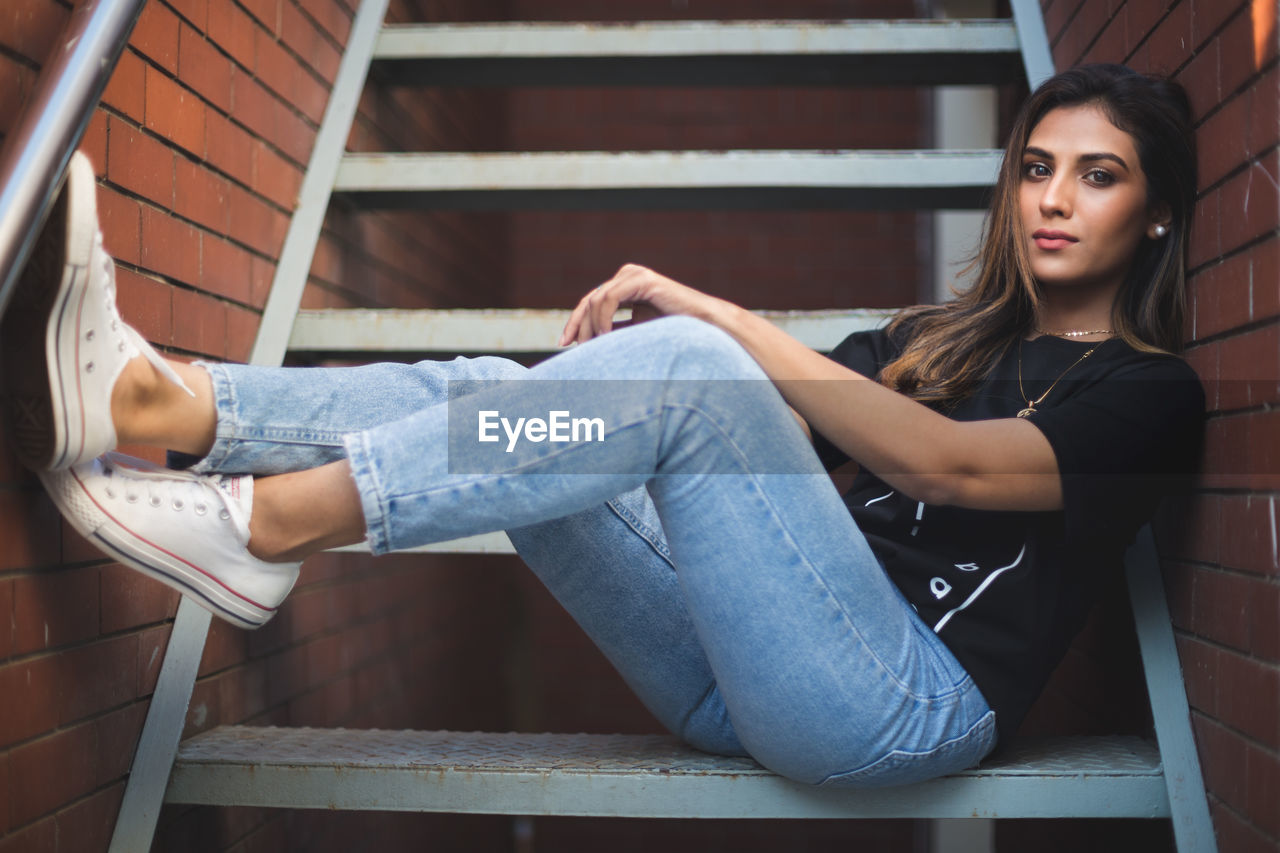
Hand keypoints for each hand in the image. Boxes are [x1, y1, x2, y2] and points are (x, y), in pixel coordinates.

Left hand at [558, 264, 725, 345]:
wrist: (705, 327)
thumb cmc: (674, 332)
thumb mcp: (635, 333)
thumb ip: (614, 332)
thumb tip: (586, 344)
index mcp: (625, 286)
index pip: (591, 303)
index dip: (575, 322)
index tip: (564, 344)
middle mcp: (628, 276)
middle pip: (589, 300)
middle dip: (578, 326)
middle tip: (574, 350)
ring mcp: (634, 275)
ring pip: (596, 299)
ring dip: (590, 326)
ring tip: (594, 347)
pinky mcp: (642, 280)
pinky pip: (609, 298)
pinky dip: (602, 319)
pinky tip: (604, 336)